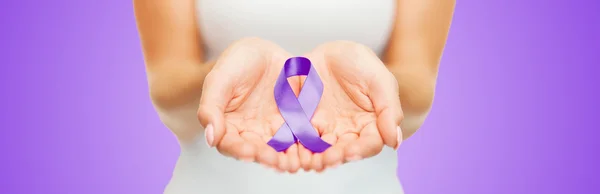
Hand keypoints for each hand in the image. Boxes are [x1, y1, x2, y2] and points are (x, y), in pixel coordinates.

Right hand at [197, 38, 303, 171]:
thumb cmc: (235, 64)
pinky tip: (312, 147)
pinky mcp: (295, 123)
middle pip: (258, 152)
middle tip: (276, 161)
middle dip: (267, 158)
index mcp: (229, 127)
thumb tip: (211, 138)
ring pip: (281, 149)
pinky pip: (301, 137)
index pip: (230, 144)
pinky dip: (306, 144)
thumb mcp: (219, 79)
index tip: (249, 152)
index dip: (239, 150)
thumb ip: (211, 107)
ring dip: (287, 157)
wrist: (263, 52)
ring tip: (295, 161)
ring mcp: (274, 130)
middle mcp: (251, 134)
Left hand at [300, 41, 403, 170]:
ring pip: (322, 150)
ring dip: (316, 158)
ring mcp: (325, 129)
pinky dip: (298, 148)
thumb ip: (389, 109)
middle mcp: (348, 132)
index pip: (370, 143)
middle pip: (344, 151)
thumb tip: (395, 142)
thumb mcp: (379, 79)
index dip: (361, 150)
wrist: (329, 52)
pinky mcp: (304, 124)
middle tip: (327, 160)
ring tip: (311, 161)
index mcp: (371, 124)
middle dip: (336, 157)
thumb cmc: (359, 63)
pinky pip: (300, 139)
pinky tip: (294, 153)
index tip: (351, 152)